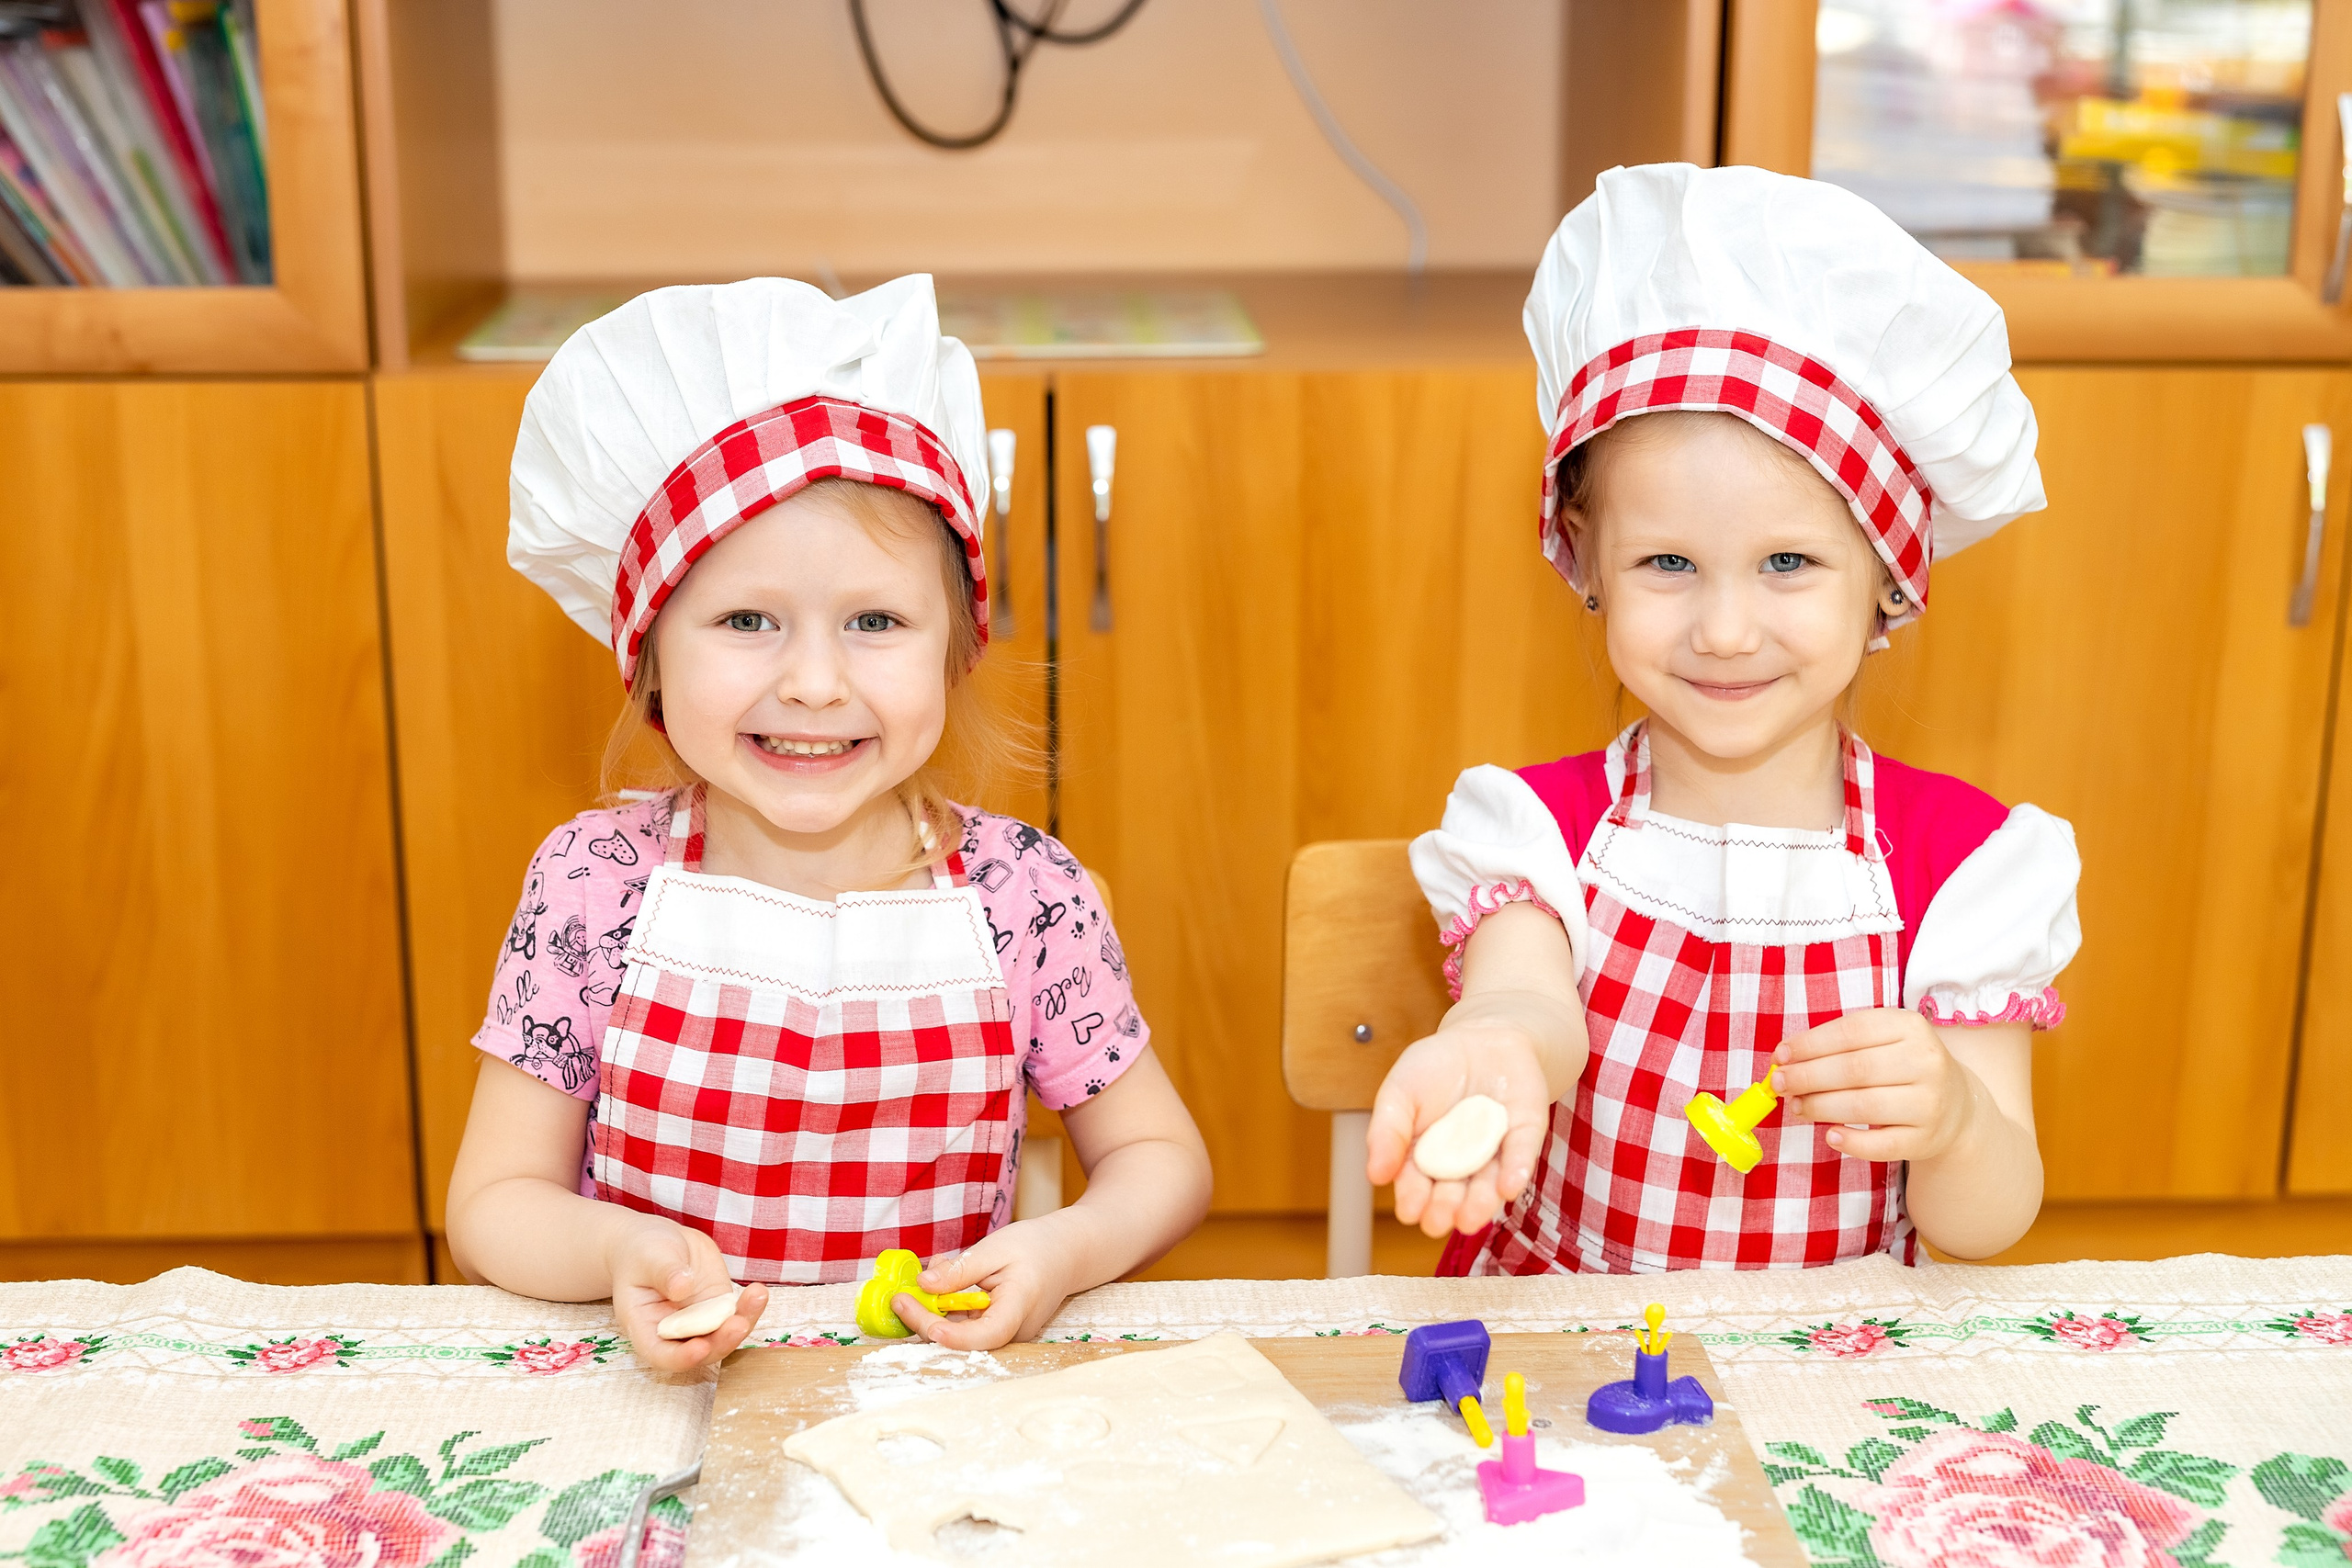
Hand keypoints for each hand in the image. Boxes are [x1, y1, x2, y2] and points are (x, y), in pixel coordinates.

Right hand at [606, 1216, 769, 1371]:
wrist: (659, 1241)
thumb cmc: (642, 1253)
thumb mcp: (648, 1258)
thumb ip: (665, 1273)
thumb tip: (683, 1287)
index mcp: (645, 1328)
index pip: (661, 1355)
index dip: (681, 1358)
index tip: (700, 1348)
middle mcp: (675, 1332)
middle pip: (701, 1350)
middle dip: (722, 1342)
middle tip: (738, 1324)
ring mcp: (700, 1321)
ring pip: (724, 1335)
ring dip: (743, 1323)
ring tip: (757, 1298)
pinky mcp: (718, 1306)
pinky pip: (737, 1314)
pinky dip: (750, 1307)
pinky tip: (759, 1292)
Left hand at [895, 1217, 1079, 1349]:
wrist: (1067, 1253)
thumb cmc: (1037, 1247)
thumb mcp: (996, 1249)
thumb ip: (960, 1270)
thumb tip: (923, 1285)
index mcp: (1019, 1308)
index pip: (986, 1335)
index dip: (955, 1336)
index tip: (927, 1323)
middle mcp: (1013, 1331)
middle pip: (964, 1339)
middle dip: (926, 1319)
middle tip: (899, 1296)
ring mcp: (1005, 1334)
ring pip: (960, 1332)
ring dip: (935, 1308)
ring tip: (931, 1269)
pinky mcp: (996, 1329)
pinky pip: (965, 1324)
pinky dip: (948, 1305)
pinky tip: (944, 1276)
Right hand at [1366, 1021, 1553, 1237]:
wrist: (1481, 1036)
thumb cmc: (1434, 1068)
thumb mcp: (1399, 1092)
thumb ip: (1386, 1131)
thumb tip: (1375, 1176)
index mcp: (1423, 1158)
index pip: (1416, 1185)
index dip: (1412, 1199)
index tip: (1409, 1210)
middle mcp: (1460, 1165)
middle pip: (1452, 1194)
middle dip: (1444, 1209)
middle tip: (1437, 1219)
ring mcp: (1494, 1152)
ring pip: (1487, 1185)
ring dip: (1479, 1204)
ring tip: (1469, 1217)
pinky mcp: (1525, 1135)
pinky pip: (1522, 1155)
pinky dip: (1516, 1171)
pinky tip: (1507, 1187)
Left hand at [1773, 1008, 1977, 1162]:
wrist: (1957, 1107)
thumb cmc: (1902, 1067)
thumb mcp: (1882, 1041)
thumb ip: (1838, 1045)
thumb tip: (1784, 1058)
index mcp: (1910, 1027)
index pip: (1851, 1032)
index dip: (1809, 1044)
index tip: (1779, 1056)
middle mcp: (1925, 1062)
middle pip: (1853, 1070)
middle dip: (1807, 1077)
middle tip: (1778, 1084)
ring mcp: (1929, 1102)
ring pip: (1863, 1106)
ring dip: (1820, 1107)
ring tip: (1796, 1107)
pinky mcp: (1926, 1138)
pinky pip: (1880, 1144)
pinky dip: (1850, 1141)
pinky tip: (1830, 1135)